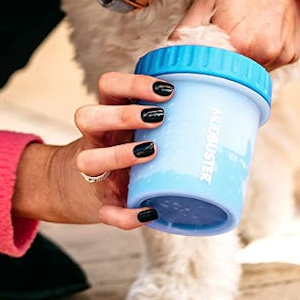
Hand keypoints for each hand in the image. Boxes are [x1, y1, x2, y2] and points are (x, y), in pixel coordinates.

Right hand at [12, 72, 171, 229]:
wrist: (75, 188)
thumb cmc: (121, 147)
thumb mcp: (131, 126)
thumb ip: (163, 116)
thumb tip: (224, 112)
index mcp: (107, 114)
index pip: (107, 85)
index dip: (132, 84)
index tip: (166, 90)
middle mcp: (95, 139)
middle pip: (88, 116)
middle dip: (124, 114)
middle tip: (159, 117)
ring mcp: (93, 173)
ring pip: (87, 160)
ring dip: (118, 155)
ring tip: (151, 152)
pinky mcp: (100, 204)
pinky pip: (106, 212)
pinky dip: (126, 214)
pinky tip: (150, 210)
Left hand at [174, 0, 299, 69]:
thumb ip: (187, 28)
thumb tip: (169, 50)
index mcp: (237, 41)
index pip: (213, 70)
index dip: (206, 63)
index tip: (204, 55)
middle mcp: (262, 52)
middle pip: (234, 75)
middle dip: (225, 64)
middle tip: (225, 41)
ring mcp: (280, 54)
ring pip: (254, 72)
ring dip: (245, 60)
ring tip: (244, 34)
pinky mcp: (293, 54)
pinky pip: (273, 64)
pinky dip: (264, 55)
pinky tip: (262, 34)